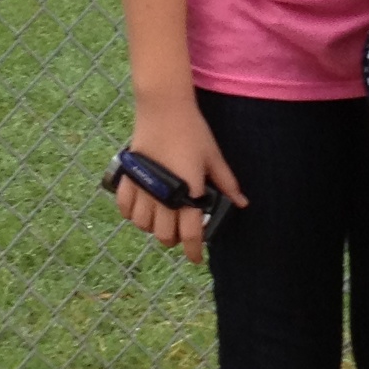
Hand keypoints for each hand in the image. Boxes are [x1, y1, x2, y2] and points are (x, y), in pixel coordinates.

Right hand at [113, 99, 246, 266]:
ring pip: (143, 225)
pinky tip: (140, 209)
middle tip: (181, 232)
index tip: (196, 258)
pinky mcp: (129, 178)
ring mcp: (144, 188)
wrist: (164, 109)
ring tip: (162, 219)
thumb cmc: (193, 132)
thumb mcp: (214, 158)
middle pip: (165, 235)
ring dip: (153, 227)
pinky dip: (131, 214)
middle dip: (174, 239)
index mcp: (189, 193)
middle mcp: (164, 196)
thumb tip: (242, 203)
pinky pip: (125, 207)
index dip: (193, 251)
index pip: (191, 234)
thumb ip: (227, 184)